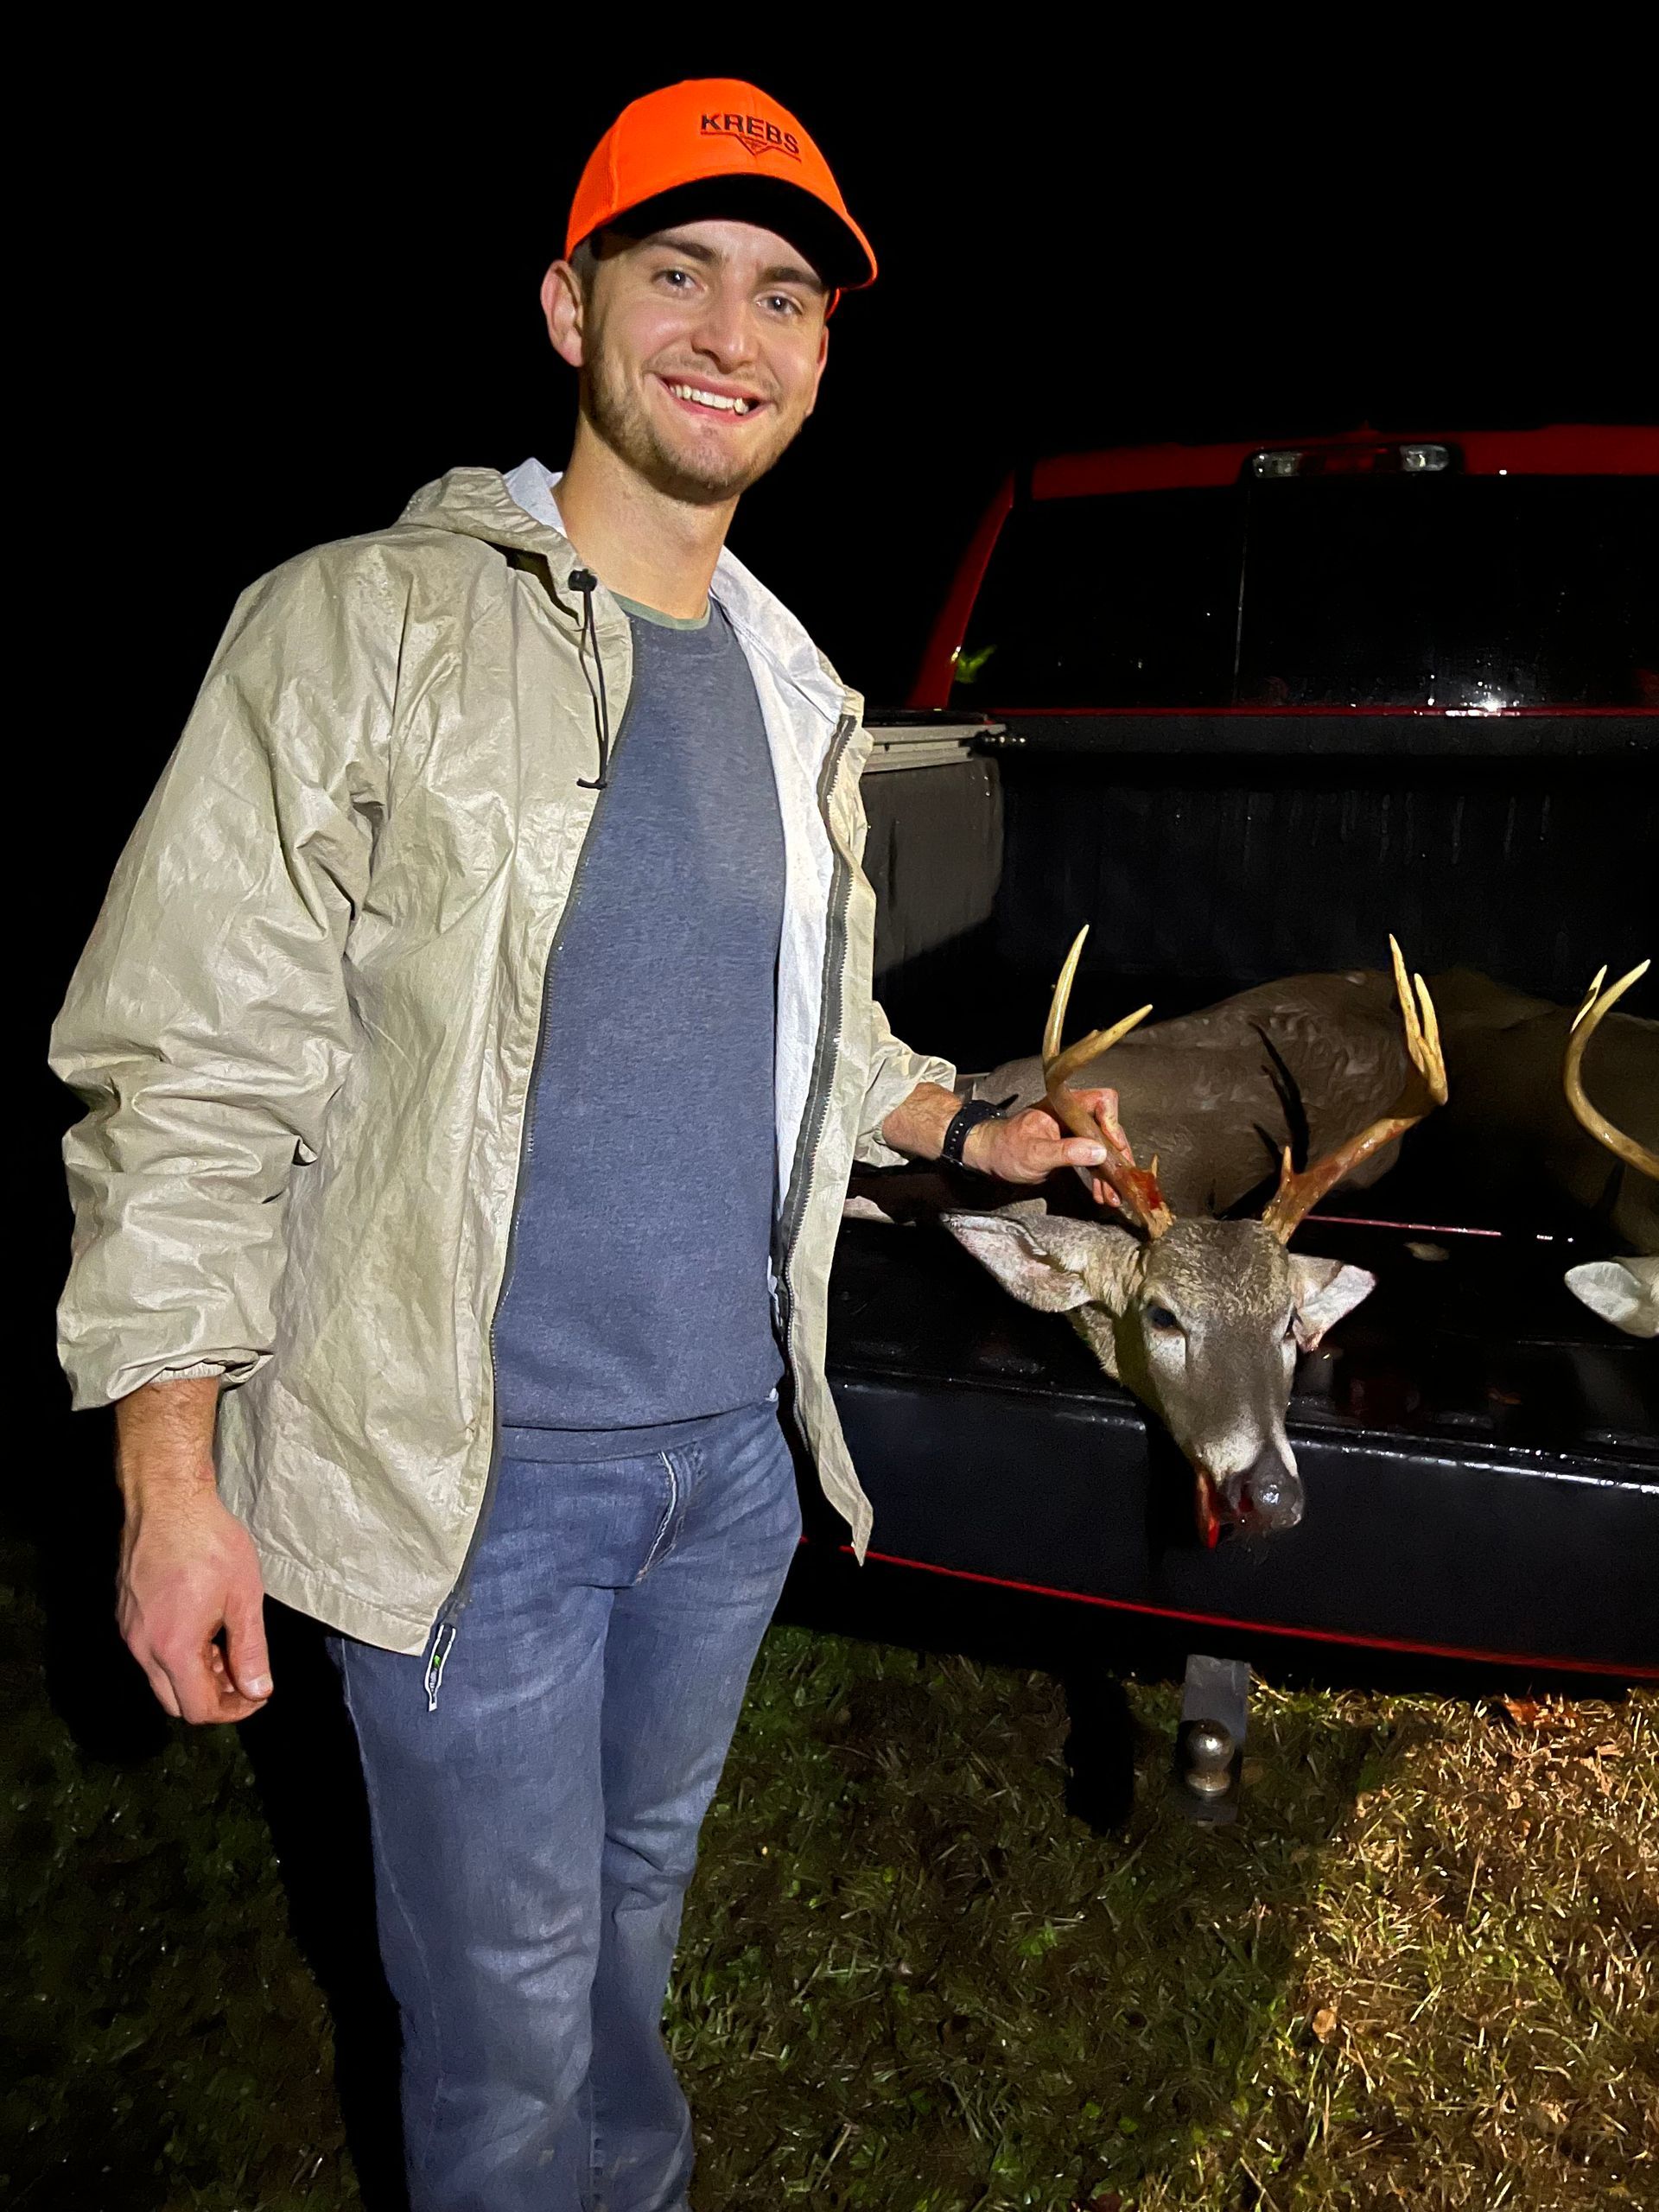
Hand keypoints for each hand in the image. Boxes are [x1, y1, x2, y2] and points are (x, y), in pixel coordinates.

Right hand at [115, 1378, 270, 1723]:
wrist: (166, 1500)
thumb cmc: (209, 1544)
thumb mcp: (244, 1597)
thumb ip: (250, 1650)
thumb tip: (259, 1690)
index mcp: (173, 1649)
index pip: (198, 1710)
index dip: (234, 1710)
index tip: (258, 1692)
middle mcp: (142, 1648)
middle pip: (175, 1702)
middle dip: (213, 1697)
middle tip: (242, 1671)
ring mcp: (129, 1630)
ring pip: (161, 1677)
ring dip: (195, 1674)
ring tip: (226, 1644)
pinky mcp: (126, 1612)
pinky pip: (150, 1651)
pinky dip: (177, 1653)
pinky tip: (202, 1625)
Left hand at [963, 1087, 1124, 1208]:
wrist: (990, 1157)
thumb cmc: (1005, 1149)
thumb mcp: (1035, 1153)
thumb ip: (1066, 1151)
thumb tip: (1098, 1152)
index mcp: (1065, 1106)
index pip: (1101, 1101)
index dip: (1112, 1121)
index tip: (1113, 1147)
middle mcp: (1074, 1116)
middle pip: (1108, 1128)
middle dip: (1116, 1156)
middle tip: (1121, 1180)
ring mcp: (1075, 1132)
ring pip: (1104, 1148)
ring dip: (1110, 1172)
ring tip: (1113, 1196)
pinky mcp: (1074, 1148)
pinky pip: (1093, 1160)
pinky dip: (1099, 1177)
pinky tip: (1103, 1193)